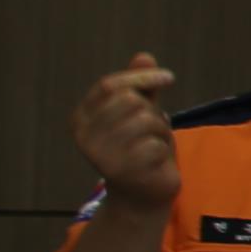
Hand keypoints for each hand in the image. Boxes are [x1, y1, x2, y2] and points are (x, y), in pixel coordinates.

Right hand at [71, 52, 182, 208]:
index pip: (109, 85)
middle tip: (153, 131)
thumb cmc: (140, 149)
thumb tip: (144, 56)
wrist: (141, 195)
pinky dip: (164, 151)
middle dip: (153, 112)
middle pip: (131, 101)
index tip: (168, 77)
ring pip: (146, 120)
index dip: (140, 77)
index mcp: (81, 118)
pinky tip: (154, 162)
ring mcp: (100, 154)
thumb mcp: (139, 114)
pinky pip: (156, 145)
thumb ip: (140, 87)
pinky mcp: (121, 171)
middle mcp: (84, 136)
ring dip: (161, 132)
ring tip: (153, 146)